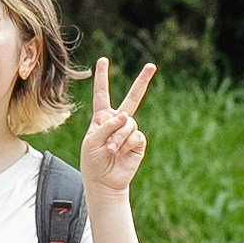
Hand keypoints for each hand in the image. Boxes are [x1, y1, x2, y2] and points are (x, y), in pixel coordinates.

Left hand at [80, 58, 156, 191]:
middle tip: (152, 66)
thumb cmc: (93, 161)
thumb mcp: (91, 140)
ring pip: (128, 123)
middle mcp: (118, 121)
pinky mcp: (138, 143)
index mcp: (102, 117)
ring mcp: (129, 131)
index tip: (103, 60)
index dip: (102, 77)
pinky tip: (119, 153)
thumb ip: (106, 125)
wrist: (104, 182)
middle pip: (132, 98)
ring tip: (110, 150)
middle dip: (143, 81)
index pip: (102, 94)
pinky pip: (135, 136)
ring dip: (117, 137)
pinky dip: (125, 144)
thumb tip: (126, 116)